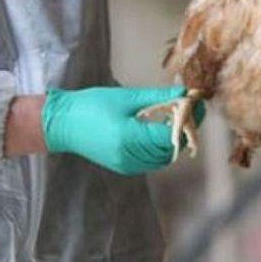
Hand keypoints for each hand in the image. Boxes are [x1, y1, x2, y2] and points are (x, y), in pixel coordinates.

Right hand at [41, 86, 204, 175]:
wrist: (62, 124)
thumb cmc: (91, 105)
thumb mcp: (127, 97)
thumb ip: (159, 98)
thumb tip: (185, 94)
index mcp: (129, 138)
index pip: (171, 134)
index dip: (189, 119)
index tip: (197, 103)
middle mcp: (130, 157)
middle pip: (171, 148)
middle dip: (185, 128)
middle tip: (190, 108)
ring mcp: (127, 165)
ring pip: (164, 156)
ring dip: (174, 138)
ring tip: (175, 116)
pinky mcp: (124, 167)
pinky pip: (152, 160)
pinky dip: (161, 146)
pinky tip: (159, 128)